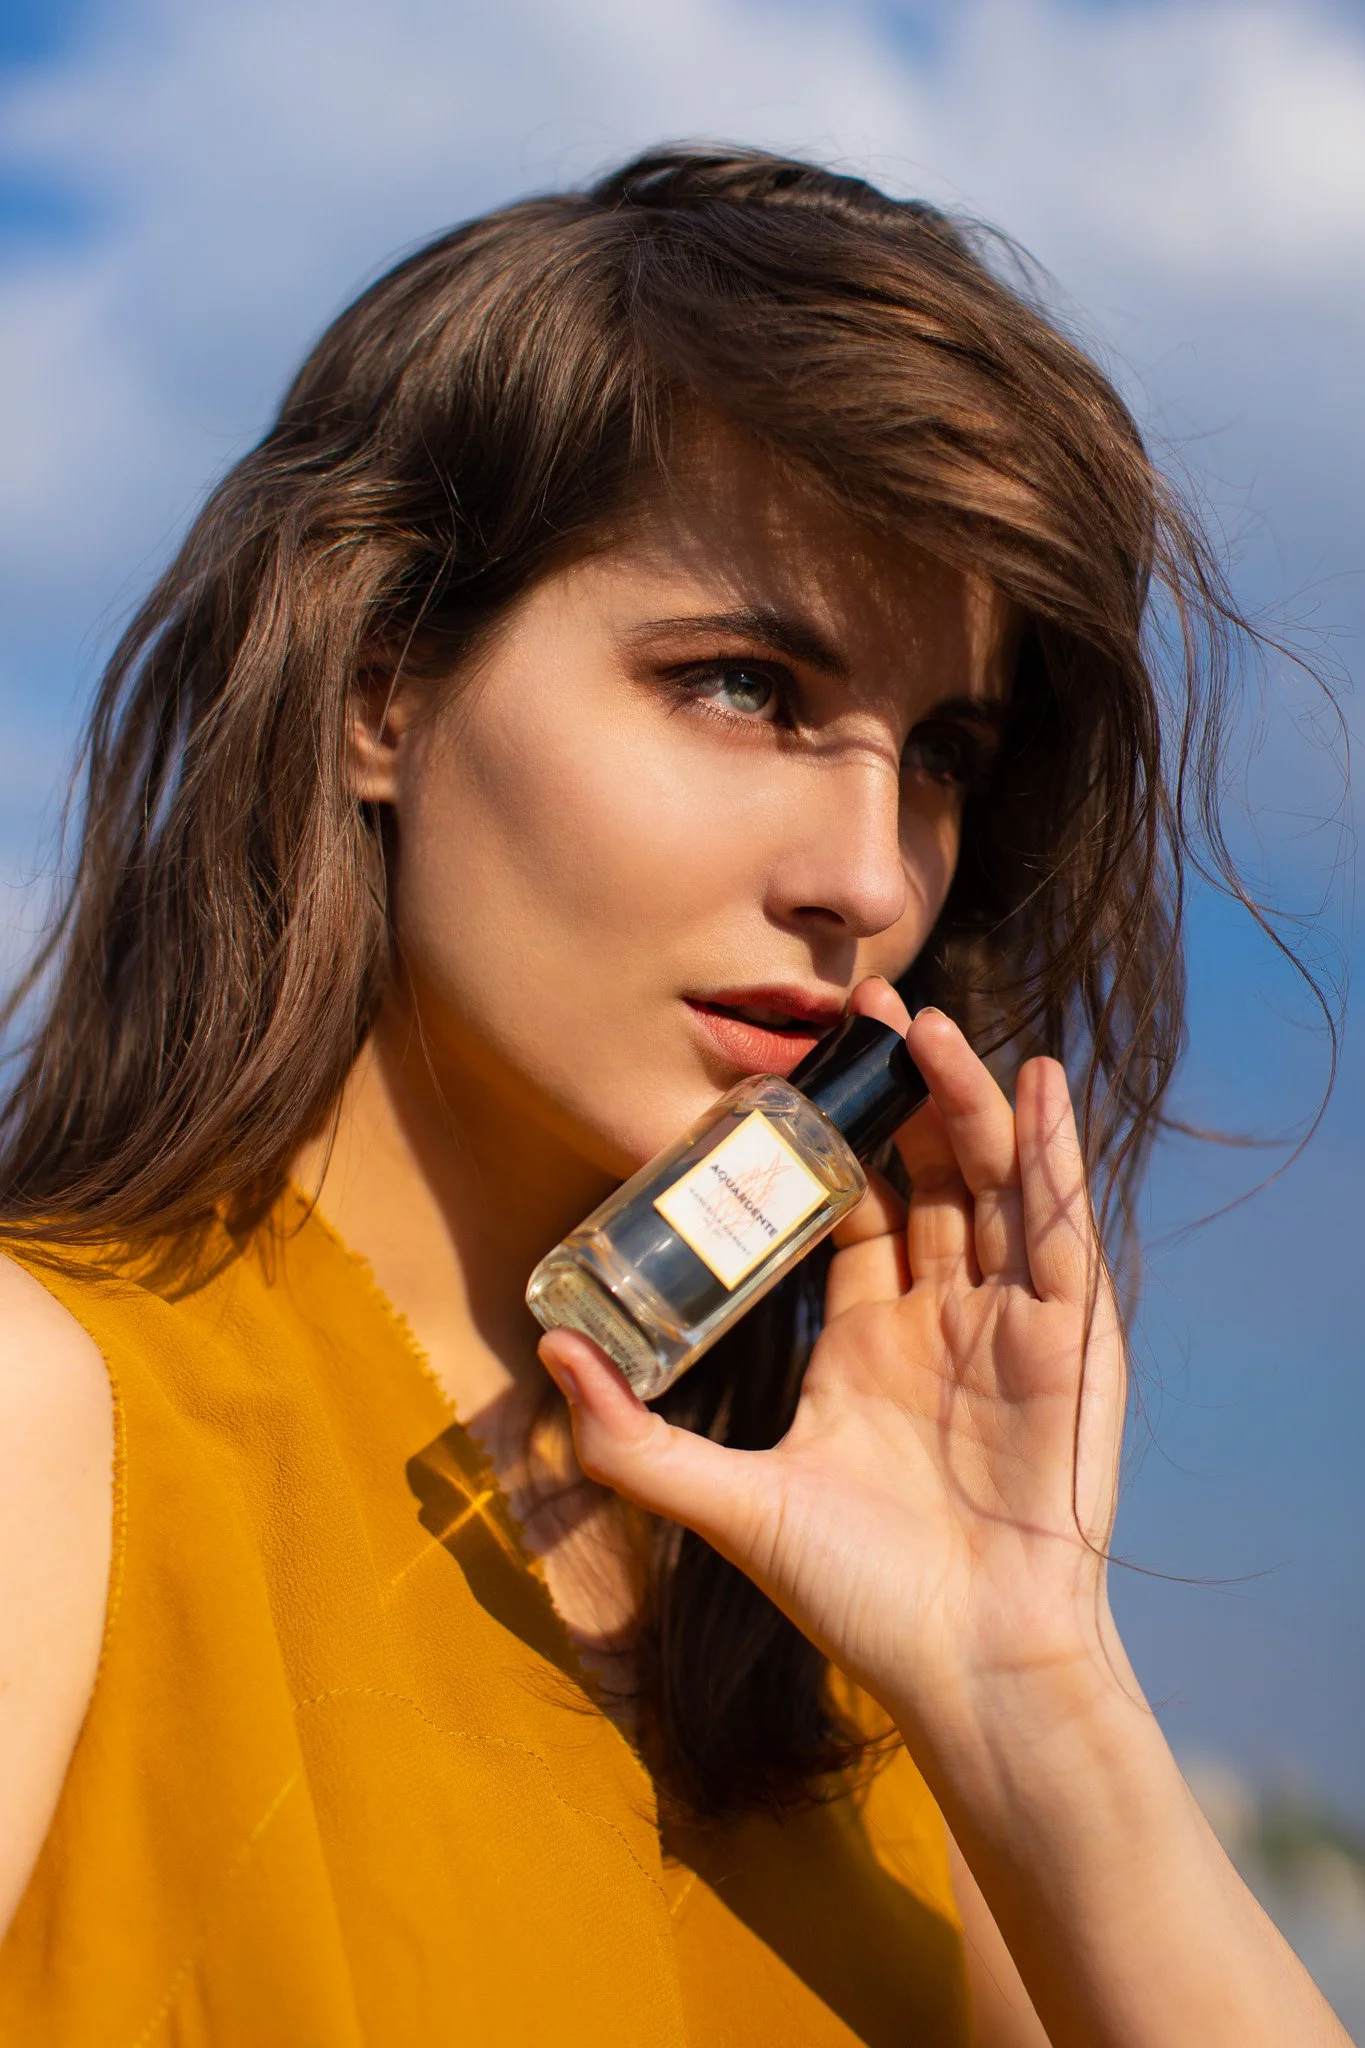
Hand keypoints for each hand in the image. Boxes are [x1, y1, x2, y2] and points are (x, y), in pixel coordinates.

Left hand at [537, 980, 1127, 1750]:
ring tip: (935, 1028)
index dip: (829, 1137)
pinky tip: (1037, 1085)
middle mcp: (940, 1316)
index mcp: (868, 1337)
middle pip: (926, 1176)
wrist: (966, 1668)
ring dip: (970, 1104)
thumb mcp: (731, 1504)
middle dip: (902, 1093)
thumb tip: (545, 1349)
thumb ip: (634, 1435)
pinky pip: (1062, 1230)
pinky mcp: (1070, 1343)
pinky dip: (1056, 1156)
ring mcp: (1007, 1325)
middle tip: (871, 1006)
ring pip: (992, 1186)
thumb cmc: (857, 1596)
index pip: (852, 1207)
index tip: (797, 1064)